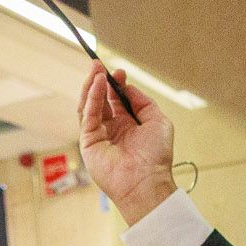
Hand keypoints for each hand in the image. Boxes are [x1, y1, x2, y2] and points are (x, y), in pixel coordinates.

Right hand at [77, 63, 176, 224]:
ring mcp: (99, 136)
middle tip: (99, 64)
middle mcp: (111, 130)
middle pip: (100, 101)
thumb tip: (127, 87)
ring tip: (96, 70)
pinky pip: (87, 116)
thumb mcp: (157, 121)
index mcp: (128, 126)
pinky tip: (96, 84)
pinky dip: (91, 98)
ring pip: (89, 106)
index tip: (119, 72)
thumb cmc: (156, 156)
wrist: (147, 180)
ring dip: (91, 87)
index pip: (116, 101)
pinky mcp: (88, 142)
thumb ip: (142, 102)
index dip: (116, 85)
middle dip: (99, 81)